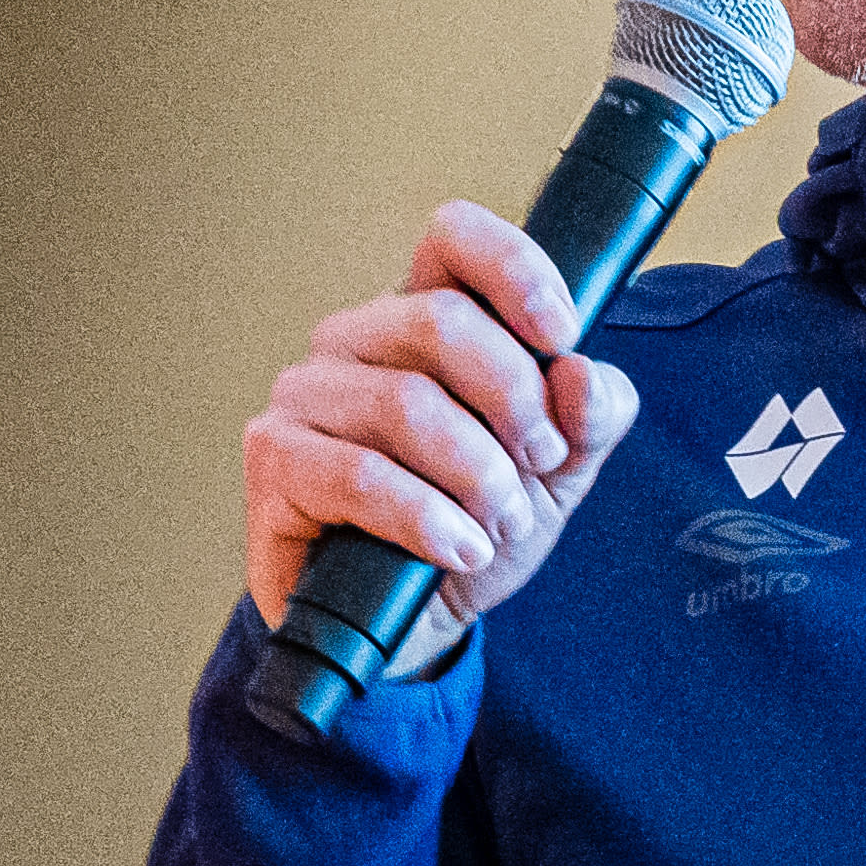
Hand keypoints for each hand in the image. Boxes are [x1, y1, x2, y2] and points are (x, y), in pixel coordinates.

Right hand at [243, 201, 639, 677]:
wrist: (410, 626)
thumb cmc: (473, 528)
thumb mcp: (559, 472)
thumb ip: (591, 416)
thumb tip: (583, 377)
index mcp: (421, 315)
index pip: (453, 239)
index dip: (516, 271)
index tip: (563, 336)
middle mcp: (354, 340)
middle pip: (442, 322)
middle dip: (515, 403)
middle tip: (541, 465)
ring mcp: (304, 395)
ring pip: (407, 404)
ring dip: (478, 475)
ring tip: (501, 521)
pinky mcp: (274, 460)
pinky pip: (360, 474)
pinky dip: (427, 518)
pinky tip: (461, 550)